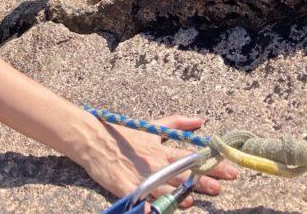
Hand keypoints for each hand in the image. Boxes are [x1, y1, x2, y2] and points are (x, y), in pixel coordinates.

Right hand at [81, 114, 238, 208]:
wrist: (94, 141)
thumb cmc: (125, 135)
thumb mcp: (152, 126)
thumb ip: (176, 124)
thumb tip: (200, 121)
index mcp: (162, 150)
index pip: (191, 158)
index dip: (211, 165)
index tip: (231, 170)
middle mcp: (156, 164)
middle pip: (182, 174)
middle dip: (201, 181)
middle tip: (218, 187)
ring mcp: (142, 177)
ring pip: (165, 189)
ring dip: (179, 195)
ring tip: (192, 199)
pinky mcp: (128, 189)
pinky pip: (141, 200)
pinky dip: (149, 206)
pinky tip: (154, 210)